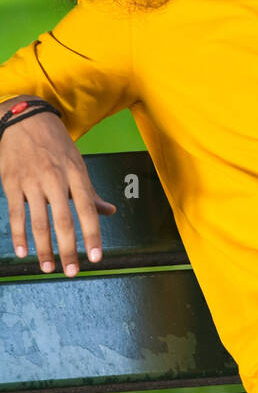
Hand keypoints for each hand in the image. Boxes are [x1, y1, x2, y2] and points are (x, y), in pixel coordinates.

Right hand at [0, 103, 116, 275]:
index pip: (87, 208)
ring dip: (44, 248)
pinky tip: (23, 253)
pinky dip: (19, 236)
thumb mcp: (77, 163)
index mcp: (76, 173)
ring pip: (39, 221)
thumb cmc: (55, 145)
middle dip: (69, 249)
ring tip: (49, 267)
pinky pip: (15, 214)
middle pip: (64, 220)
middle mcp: (55, 178)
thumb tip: (109, 211)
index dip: (93, 234)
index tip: (97, 257)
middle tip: (72, 272)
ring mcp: (32, 181)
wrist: (25, 120)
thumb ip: (90, 192)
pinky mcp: (12, 183)